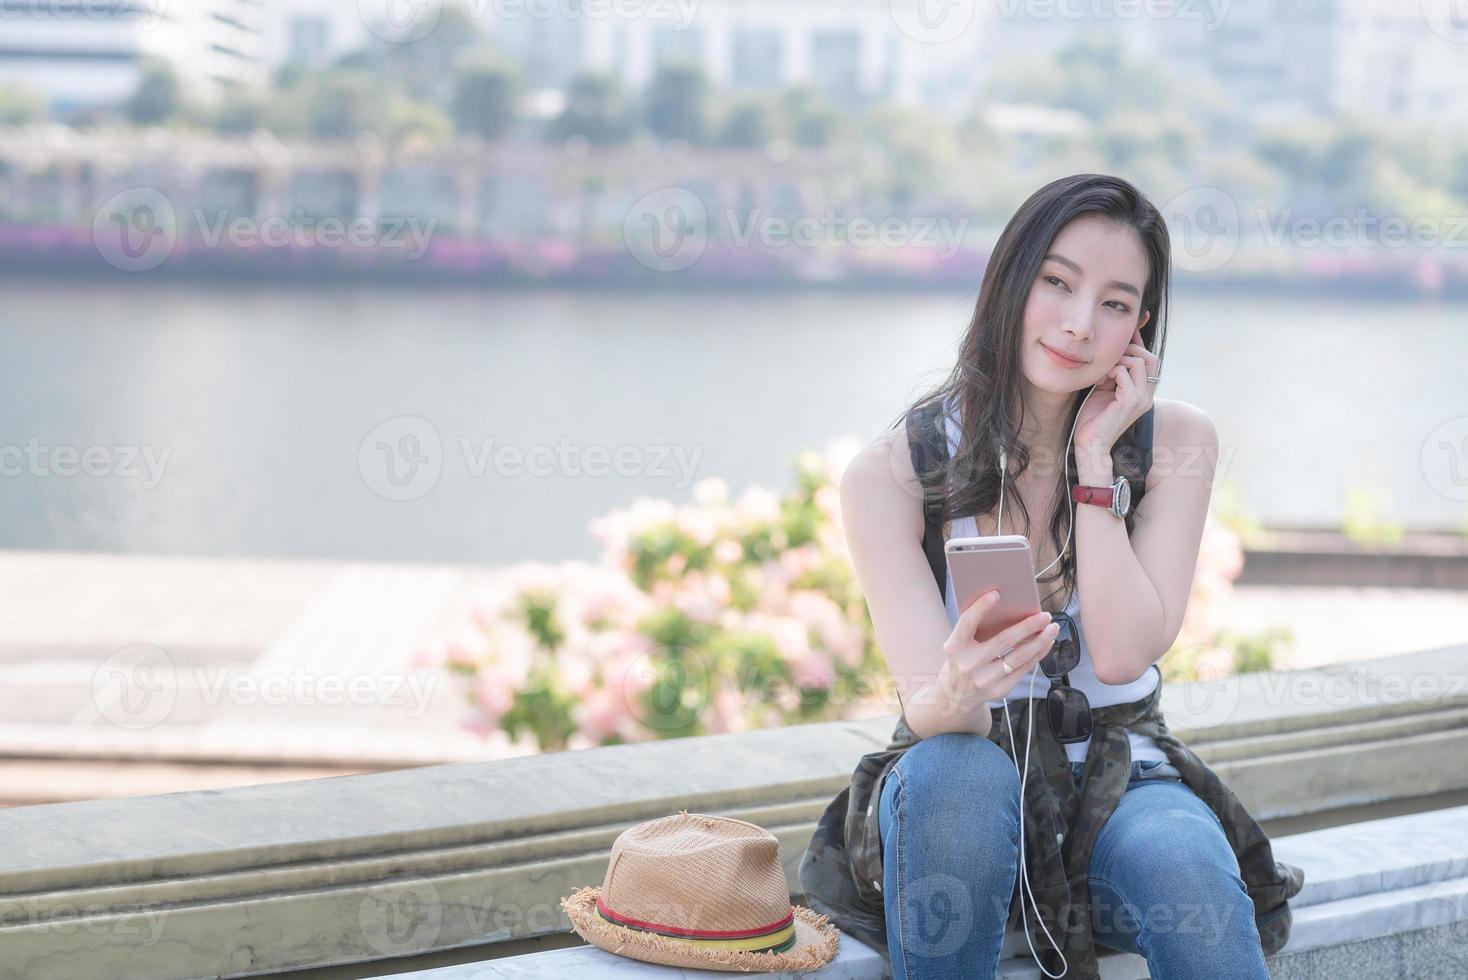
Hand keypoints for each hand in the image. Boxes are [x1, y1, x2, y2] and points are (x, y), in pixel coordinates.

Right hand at [934, 590, 1058, 710]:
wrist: (955, 696)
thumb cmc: (961, 661)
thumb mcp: (958, 645)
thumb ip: (975, 629)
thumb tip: (1007, 607)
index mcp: (954, 647)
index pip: (967, 623)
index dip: (981, 607)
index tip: (996, 593)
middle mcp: (969, 664)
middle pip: (1004, 640)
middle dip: (1028, 626)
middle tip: (1044, 615)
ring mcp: (985, 679)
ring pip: (1019, 657)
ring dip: (1039, 641)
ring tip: (1052, 629)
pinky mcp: (999, 690)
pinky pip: (1023, 669)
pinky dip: (1037, 655)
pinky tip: (1045, 644)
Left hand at [1073, 324, 1159, 456]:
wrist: (1091, 444)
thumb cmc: (1094, 418)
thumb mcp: (1105, 388)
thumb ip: (1113, 371)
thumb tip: (1114, 349)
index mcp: (1144, 392)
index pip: (1151, 359)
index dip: (1138, 343)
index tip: (1124, 335)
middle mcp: (1147, 395)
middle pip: (1151, 357)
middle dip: (1129, 351)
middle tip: (1108, 360)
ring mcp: (1141, 399)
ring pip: (1139, 362)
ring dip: (1117, 362)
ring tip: (1102, 375)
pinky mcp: (1130, 402)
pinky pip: (1124, 373)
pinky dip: (1110, 372)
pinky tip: (1099, 382)